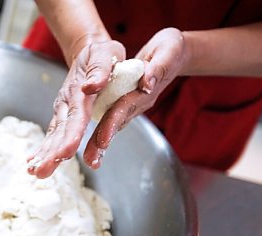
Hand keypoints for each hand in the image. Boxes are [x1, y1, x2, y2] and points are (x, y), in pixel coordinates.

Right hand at [27, 40, 125, 177]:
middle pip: (60, 131)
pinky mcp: (61, 114)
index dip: (71, 135)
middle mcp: (67, 102)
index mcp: (80, 91)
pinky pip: (52, 133)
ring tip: (34, 172)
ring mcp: (62, 108)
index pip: (76, 116)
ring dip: (44, 154)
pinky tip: (34, 163)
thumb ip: (100, 70)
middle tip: (41, 171)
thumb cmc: (101, 53)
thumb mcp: (105, 53)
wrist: (87, 49)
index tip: (65, 152)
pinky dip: (43, 149)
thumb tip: (92, 86)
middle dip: (51, 153)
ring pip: (53, 134)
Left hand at [83, 28, 188, 166]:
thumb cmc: (171, 50)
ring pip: (112, 126)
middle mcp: (138, 102)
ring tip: (89, 160)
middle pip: (117, 123)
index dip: (113, 121)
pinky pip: (109, 121)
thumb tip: (147, 81)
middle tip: (90, 159)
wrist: (172, 54)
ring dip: (99, 144)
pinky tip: (89, 148)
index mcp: (146, 91)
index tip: (103, 138)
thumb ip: (159, 66)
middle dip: (102, 141)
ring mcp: (131, 106)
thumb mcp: (169, 50)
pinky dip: (99, 135)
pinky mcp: (124, 105)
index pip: (126, 107)